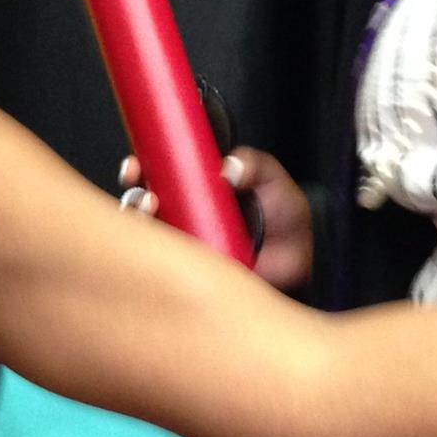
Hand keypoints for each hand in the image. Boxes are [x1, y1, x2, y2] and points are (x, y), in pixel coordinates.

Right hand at [118, 147, 312, 290]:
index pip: (158, 176)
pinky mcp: (189, 272)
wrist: (302, 259)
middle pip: (143, 204)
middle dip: (134, 197)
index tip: (136, 166)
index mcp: (197, 190)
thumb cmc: (285, 219)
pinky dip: (152, 258)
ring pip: (146, 235)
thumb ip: (255, 164)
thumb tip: (228, 167)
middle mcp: (184, 216)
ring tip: (152, 213)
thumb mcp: (272, 180)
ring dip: (140, 224)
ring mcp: (184, 246)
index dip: (140, 169)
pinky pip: (162, 267)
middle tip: (145, 195)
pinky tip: (160, 248)